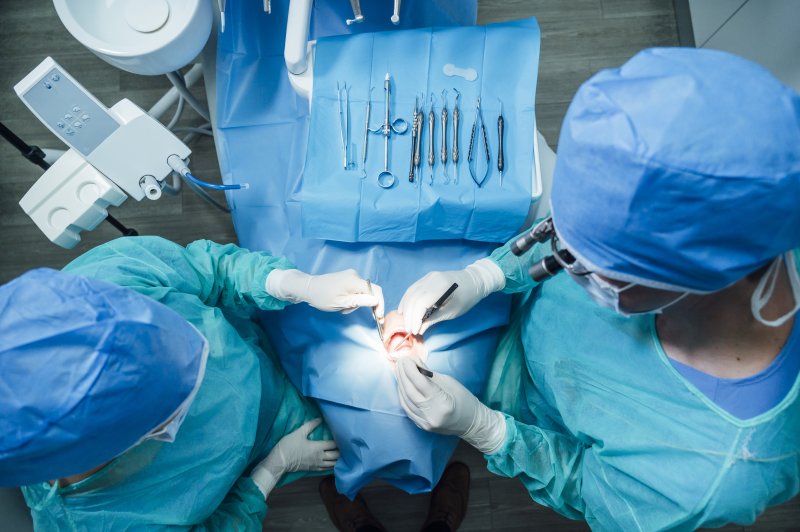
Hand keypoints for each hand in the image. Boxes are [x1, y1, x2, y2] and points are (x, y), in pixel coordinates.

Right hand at [250, 418, 338, 497]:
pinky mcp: (313, 469)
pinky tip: (334, 465)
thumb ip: (310, 425)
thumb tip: (320, 418)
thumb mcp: (299, 432)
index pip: (333, 444)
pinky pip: (326, 469)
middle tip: (346, 447)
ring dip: (338, 460)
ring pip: (332, 464)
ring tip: (343, 456)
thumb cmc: (289, 446)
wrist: (280, 461)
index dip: (339, 441)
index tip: (344, 438)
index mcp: (318, 447)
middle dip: (341, 451)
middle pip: (335, 455)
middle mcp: (320, 456)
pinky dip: (332, 467)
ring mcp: (317, 464)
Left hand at [267, 269, 383, 316]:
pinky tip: (343, 304)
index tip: (378, 317)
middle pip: (370, 292)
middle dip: (366, 305)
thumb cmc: (322, 297)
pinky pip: (356, 289)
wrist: (308, 288)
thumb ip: (360, 301)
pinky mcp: (347, 278)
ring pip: (362, 292)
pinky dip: (352, 298)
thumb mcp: (341, 303)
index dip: (379, 304)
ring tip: (343, 309)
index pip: (375, 291)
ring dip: (356, 303)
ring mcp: (351, 276)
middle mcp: (355, 275)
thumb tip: (376, 301)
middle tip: (354, 313)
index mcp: (354, 281)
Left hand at [394, 358, 505, 453]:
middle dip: (402, 374)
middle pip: (410, 391)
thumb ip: (428, 373)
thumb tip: (414, 361)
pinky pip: (407, 409)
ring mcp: (425, 423)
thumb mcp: (449, 382)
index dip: (410, 369)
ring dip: (400, 384)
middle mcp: (432, 415)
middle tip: (400, 361)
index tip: (405, 358)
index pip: (421, 383)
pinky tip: (402, 385)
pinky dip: (402, 395)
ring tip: (399, 370)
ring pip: (405, 400)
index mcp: (443, 402)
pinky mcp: (421, 426)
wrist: (471, 423)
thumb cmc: (463, 399)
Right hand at [398, 259, 504, 334]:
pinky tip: (405, 310)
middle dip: (409, 316)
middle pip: (413, 298)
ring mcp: (428, 277)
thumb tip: (419, 329)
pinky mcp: (426, 278)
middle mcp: (431, 279)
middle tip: (409, 330)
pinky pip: (412, 289)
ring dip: (405, 309)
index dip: (415, 318)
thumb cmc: (467, 298)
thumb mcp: (452, 311)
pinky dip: (407, 301)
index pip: (420, 303)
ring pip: (410, 293)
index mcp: (441, 286)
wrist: (474, 280)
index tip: (414, 330)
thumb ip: (434, 319)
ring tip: (405, 322)